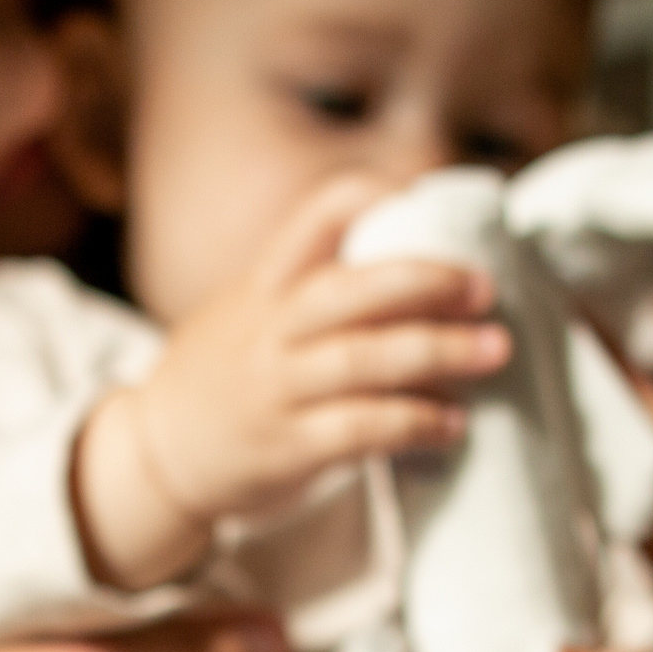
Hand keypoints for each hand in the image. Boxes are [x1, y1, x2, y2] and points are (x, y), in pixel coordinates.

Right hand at [74, 176, 508, 588]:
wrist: (158, 454)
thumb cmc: (225, 376)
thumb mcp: (250, 309)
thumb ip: (315, 287)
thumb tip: (420, 269)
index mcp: (266, 283)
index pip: (318, 214)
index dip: (375, 197)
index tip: (425, 198)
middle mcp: (270, 328)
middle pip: (352, 289)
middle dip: (427, 281)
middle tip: (485, 286)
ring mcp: (277, 388)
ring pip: (362, 360)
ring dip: (437, 353)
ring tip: (494, 350)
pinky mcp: (287, 447)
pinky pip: (360, 430)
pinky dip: (414, 423)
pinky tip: (453, 422)